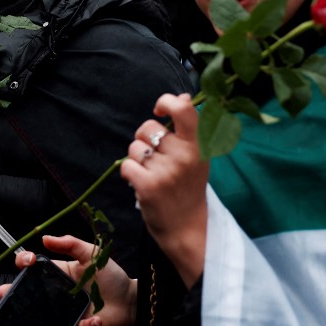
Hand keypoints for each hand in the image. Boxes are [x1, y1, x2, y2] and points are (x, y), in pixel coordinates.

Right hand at [0, 235, 137, 325]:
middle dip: (10, 292)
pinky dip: (84, 325)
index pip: (34, 267)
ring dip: (30, 315)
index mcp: (58, 273)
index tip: (27, 261)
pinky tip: (95, 319)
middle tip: (3, 292)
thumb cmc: (110, 276)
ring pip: (40, 315)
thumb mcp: (92, 255)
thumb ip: (71, 243)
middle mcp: (55, 293)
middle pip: (27, 293)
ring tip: (24, 313)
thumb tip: (45, 238)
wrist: (129, 301)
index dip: (25, 262)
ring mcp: (62, 312)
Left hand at [120, 93, 207, 287]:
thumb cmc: (189, 189)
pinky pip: (126, 165)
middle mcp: (184, 156)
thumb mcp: (197, 157)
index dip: (166, 101)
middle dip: (145, 139)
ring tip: (152, 174)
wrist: (188, 229)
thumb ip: (189, 128)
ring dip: (137, 159)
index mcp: (198, 145)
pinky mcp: (148, 187)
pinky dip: (129, 174)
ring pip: (135, 147)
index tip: (159, 110)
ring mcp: (166, 172)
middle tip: (156, 158)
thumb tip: (181, 96)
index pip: (183, 109)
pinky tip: (142, 184)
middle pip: (147, 127)